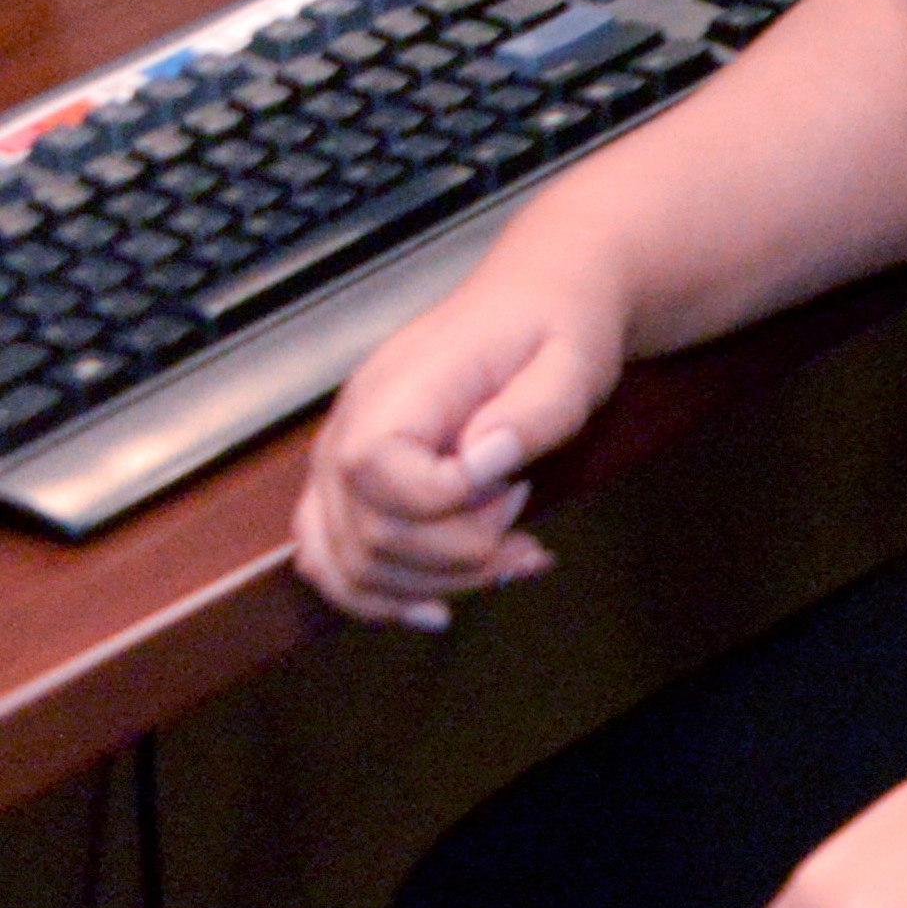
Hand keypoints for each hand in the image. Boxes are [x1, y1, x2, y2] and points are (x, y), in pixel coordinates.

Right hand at [292, 238, 632, 624]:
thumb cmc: (558, 326)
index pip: (379, 477)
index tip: (515, 485)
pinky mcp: (346, 487)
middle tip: (523, 526)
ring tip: (503, 561)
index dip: (448, 505)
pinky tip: (434, 607)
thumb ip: (535, 411)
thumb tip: (485, 460)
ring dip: (428, 586)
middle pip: (365, 536)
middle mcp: (346, 428)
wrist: (542, 300)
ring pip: (343, 565)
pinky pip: (330, 561)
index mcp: (395, 391)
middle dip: (457, 556)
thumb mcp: (576, 358)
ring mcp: (336, 462)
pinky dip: (376, 598)